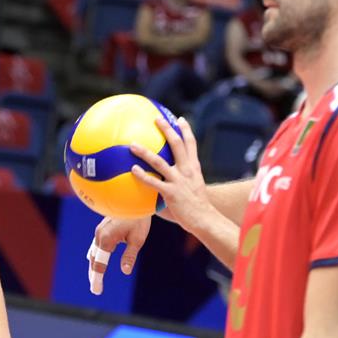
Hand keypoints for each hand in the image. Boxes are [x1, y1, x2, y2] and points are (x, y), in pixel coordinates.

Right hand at [87, 215, 150, 292]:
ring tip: (94, 278)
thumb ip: (129, 256)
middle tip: (95, 290)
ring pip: (94, 253)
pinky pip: (96, 246)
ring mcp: (99, 232)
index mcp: (107, 240)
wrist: (134, 199)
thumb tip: (125, 271)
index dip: (97, 279)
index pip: (100, 264)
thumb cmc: (138, 219)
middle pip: (94, 260)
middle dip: (94, 275)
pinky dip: (96, 256)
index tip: (96, 291)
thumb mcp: (137, 239)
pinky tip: (94, 260)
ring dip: (94, 266)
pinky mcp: (102, 229)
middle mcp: (99, 236)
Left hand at [129, 117, 216, 236]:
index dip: (186, 130)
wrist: (204, 219)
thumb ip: (180, 181)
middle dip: (167, 130)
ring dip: (145, 152)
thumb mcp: (192, 188)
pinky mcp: (171, 192)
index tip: (180, 119)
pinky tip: (132, 169)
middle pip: (177, 145)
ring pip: (159, 162)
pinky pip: (154, 182)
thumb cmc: (196, 206)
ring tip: (133, 145)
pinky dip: (143, 175)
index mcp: (194, 167)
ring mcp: (179, 180)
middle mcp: (187, 170)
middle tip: (157, 119)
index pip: (191, 144)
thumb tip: (163, 181)